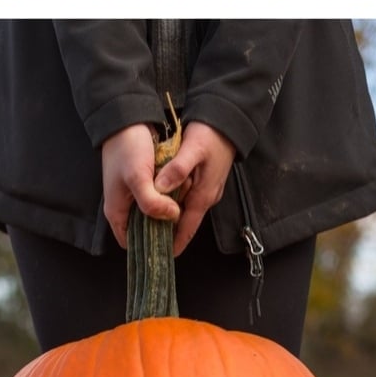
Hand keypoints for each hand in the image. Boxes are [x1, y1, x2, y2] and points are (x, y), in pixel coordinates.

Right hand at [101, 124, 180, 248]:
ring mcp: (135, 195)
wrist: (128, 117)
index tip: (168, 242)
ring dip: (170, 209)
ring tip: (182, 198)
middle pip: (147, 230)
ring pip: (156, 213)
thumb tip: (172, 216)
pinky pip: (160, 197)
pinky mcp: (145, 183)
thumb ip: (152, 203)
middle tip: (179, 215)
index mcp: (117, 212)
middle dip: (164, 225)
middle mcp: (125, 207)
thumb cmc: (127, 149)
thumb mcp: (138, 178)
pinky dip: (171, 195)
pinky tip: (181, 187)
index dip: (148, 247)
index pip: (131, 244)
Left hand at [154, 122, 236, 255]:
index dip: (174, 244)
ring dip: (169, 219)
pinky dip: (173, 204)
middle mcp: (206, 197)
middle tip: (147, 241)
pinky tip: (159, 201)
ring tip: (148, 224)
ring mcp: (206, 189)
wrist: (228, 119)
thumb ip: (177, 170)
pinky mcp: (204, 180)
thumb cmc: (211, 134)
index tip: (161, 257)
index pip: (187, 229)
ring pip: (184, 211)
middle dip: (168, 234)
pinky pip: (186, 198)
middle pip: (184, 223)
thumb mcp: (192, 149)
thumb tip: (160, 188)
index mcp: (203, 196)